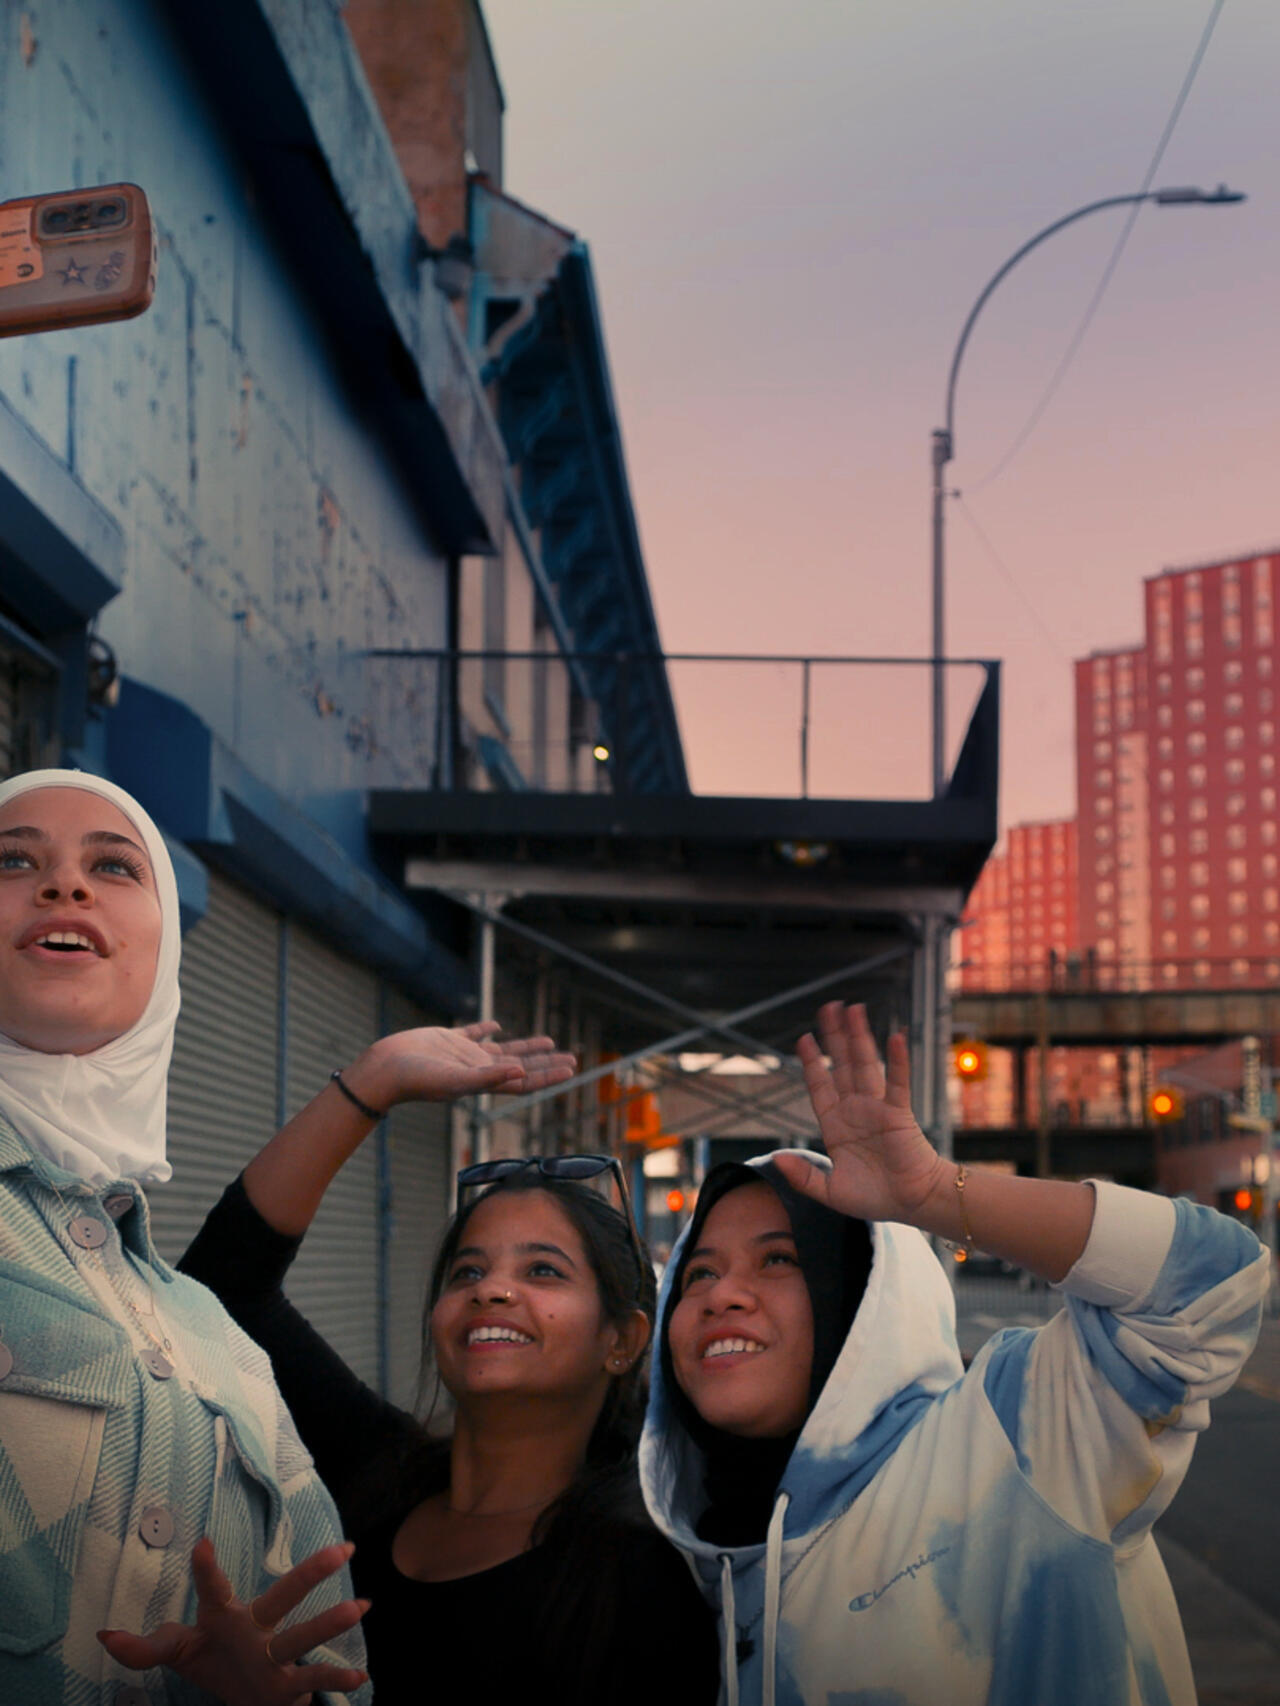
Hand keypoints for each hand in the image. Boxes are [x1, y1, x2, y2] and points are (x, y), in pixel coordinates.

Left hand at [97, 1537, 368, 1704]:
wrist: (247, 1697)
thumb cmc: (213, 1660)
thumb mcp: (178, 1654)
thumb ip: (143, 1649)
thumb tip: (104, 1635)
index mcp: (224, 1617)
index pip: (213, 1589)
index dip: (205, 1569)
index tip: (200, 1544)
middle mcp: (257, 1628)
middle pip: (283, 1597)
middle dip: (310, 1573)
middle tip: (342, 1548)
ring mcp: (277, 1654)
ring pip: (304, 1635)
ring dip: (330, 1623)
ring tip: (360, 1606)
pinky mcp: (288, 1683)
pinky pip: (313, 1679)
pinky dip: (336, 1679)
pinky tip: (361, 1676)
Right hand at [347, 1022, 575, 1110]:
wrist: (385, 1069)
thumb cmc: (417, 1080)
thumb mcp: (456, 1081)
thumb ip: (488, 1077)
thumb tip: (519, 1072)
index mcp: (483, 1082)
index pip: (524, 1081)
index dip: (548, 1076)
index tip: (571, 1069)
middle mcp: (477, 1069)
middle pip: (520, 1066)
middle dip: (546, 1063)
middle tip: (571, 1057)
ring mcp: (463, 1054)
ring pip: (502, 1049)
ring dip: (526, 1047)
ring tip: (549, 1042)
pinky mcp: (448, 1039)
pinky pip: (473, 1032)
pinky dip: (487, 1028)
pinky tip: (497, 1025)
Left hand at [772, 1002, 945, 1225]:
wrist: (911, 1205)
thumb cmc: (875, 1198)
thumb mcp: (830, 1191)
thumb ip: (804, 1176)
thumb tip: (777, 1159)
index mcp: (836, 1125)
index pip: (820, 1086)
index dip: (811, 1062)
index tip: (804, 1039)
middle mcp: (855, 1110)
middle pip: (841, 1065)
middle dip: (834, 1037)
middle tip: (829, 1008)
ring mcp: (876, 1108)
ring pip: (864, 1064)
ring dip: (858, 1036)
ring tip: (853, 1008)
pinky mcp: (898, 1113)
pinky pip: (897, 1082)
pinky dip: (897, 1060)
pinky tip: (894, 1037)